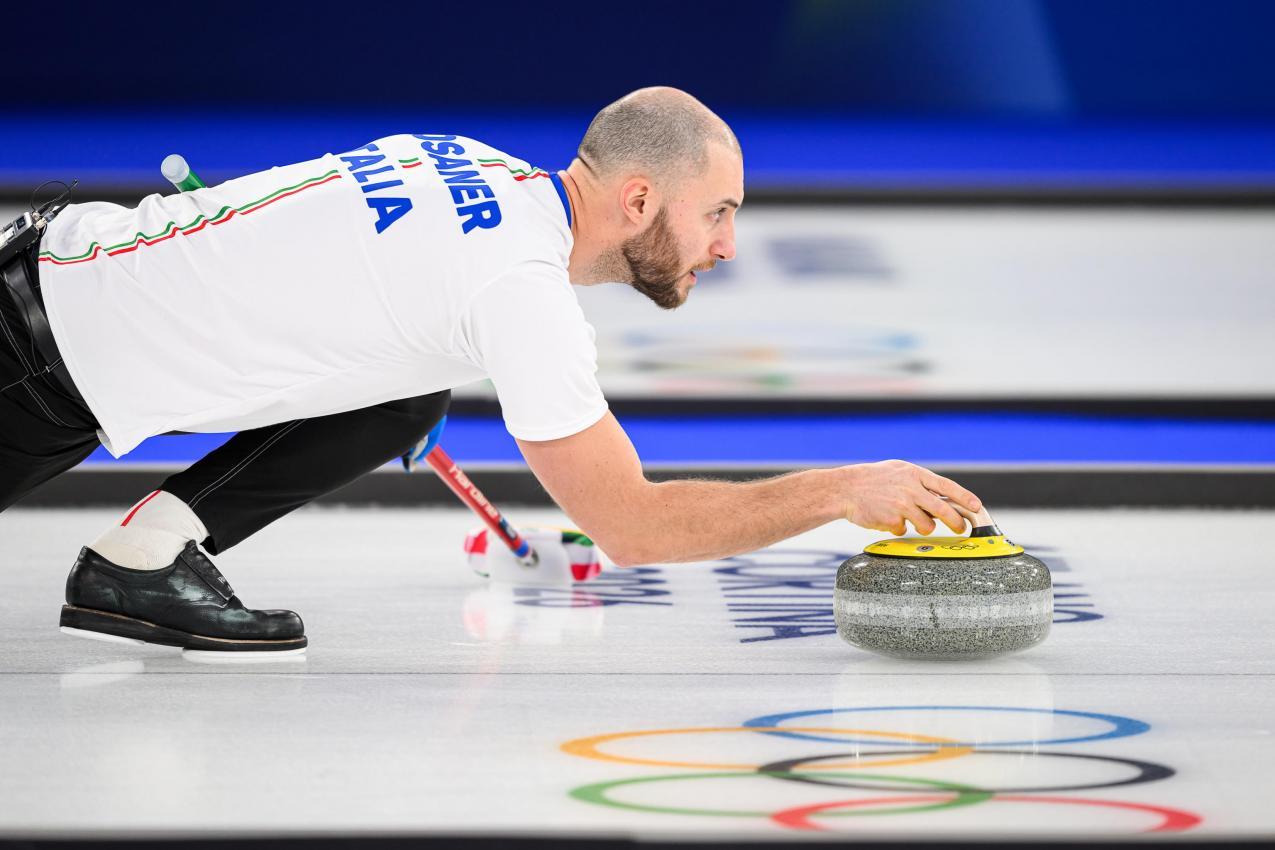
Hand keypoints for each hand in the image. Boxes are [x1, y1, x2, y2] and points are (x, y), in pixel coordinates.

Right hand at [842, 460, 982, 536]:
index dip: (964, 497)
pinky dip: (899, 528)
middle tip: (959, 528)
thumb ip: (918, 482)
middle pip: (943, 510)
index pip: (946, 487)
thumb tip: (941, 496)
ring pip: (926, 525)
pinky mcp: (892, 520)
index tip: (976, 507)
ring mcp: (902, 505)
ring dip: (923, 527)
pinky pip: (905, 531)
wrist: (845, 489)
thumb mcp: (898, 472)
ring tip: (909, 519)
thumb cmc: (872, 480)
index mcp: (914, 474)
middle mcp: (910, 489)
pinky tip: (887, 518)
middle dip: (956, 522)